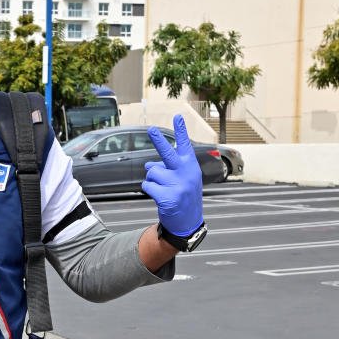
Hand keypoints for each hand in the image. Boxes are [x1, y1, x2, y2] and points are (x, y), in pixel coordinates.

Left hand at [141, 114, 203, 236]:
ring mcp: (178, 186)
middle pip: (167, 154)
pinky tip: (159, 196)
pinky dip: (149, 189)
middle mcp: (186, 174)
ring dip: (153, 179)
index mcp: (191, 167)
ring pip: (152, 172)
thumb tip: (147, 165)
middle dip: (158, 141)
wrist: (187, 222)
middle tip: (151, 129)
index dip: (181, 131)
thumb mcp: (180, 179)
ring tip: (164, 188)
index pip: (185, 146)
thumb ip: (166, 168)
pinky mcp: (168, 198)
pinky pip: (147, 185)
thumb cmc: (182, 195)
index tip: (177, 116)